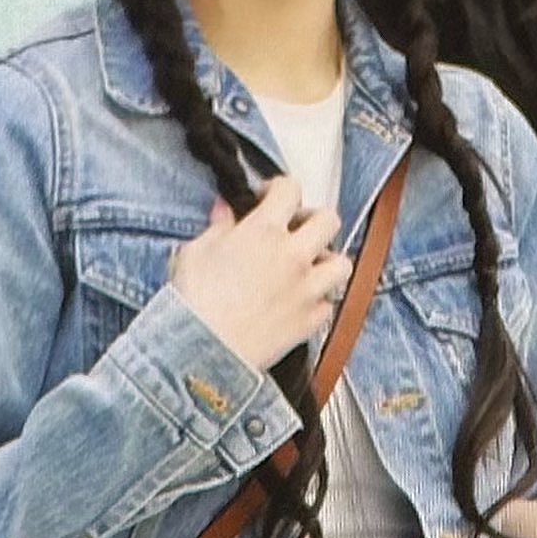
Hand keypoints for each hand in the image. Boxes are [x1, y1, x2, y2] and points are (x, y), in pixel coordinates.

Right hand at [168, 178, 351, 372]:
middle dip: (314, 219)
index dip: (280, 187)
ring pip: (341, 264)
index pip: (290, 189)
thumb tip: (224, 212)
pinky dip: (318, 302)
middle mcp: (293, 256)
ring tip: (309, 267)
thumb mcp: (195, 252)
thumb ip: (217, 228)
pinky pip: (329, 305)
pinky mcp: (310, 321)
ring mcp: (307, 289)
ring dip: (328, 261)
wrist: (203, 350)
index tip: (270, 196)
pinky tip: (301, 302)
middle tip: (297, 228)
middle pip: (328, 220)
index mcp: (264, 231)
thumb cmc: (194, 302)